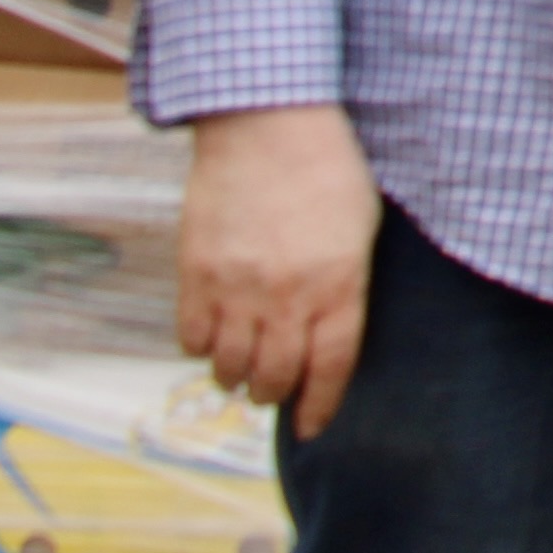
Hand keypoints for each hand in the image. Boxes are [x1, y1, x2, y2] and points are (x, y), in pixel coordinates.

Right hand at [175, 103, 383, 434]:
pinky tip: (214, 337)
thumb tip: (330, 336)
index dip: (320, 406)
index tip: (313, 427)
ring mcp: (237, 288)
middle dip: (275, 393)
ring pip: (228, 368)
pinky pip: (191, 339)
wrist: (268, 125)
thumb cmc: (328, 170)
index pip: (330, 368)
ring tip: (243, 368)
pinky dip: (201, 350)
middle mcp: (286, 296)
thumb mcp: (361, 229)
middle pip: (275, 377)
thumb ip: (347, 286)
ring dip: (236, 377)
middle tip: (274, 389)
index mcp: (339, 284)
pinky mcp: (195, 274)